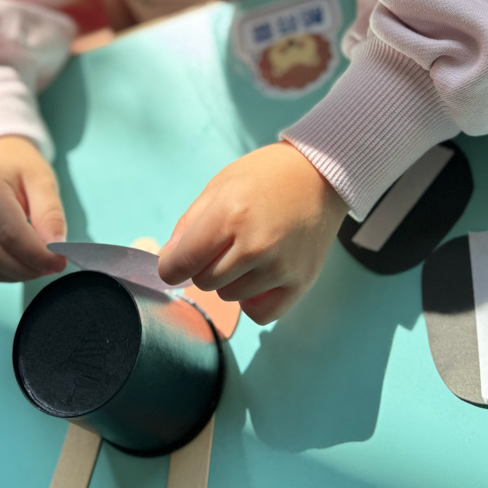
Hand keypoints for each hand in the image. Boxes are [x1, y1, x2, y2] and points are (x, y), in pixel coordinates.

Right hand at [0, 135, 66, 291]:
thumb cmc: (18, 171)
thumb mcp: (41, 179)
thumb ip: (50, 213)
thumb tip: (55, 247)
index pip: (9, 233)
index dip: (37, 254)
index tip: (60, 261)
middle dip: (28, 268)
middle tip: (52, 265)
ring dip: (16, 274)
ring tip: (34, 258)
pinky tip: (10, 258)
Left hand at [158, 142, 348, 324]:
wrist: (321, 174)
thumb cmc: (266, 175)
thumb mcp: (220, 185)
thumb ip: (189, 223)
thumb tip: (167, 261)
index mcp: (230, 214)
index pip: (181, 263)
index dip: (171, 265)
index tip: (175, 261)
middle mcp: (255, 245)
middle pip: (204, 282)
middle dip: (203, 266)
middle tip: (222, 244)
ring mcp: (280, 267)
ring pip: (229, 296)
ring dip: (229, 280)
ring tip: (247, 252)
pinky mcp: (301, 282)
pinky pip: (260, 313)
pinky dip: (252, 300)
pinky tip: (258, 277)